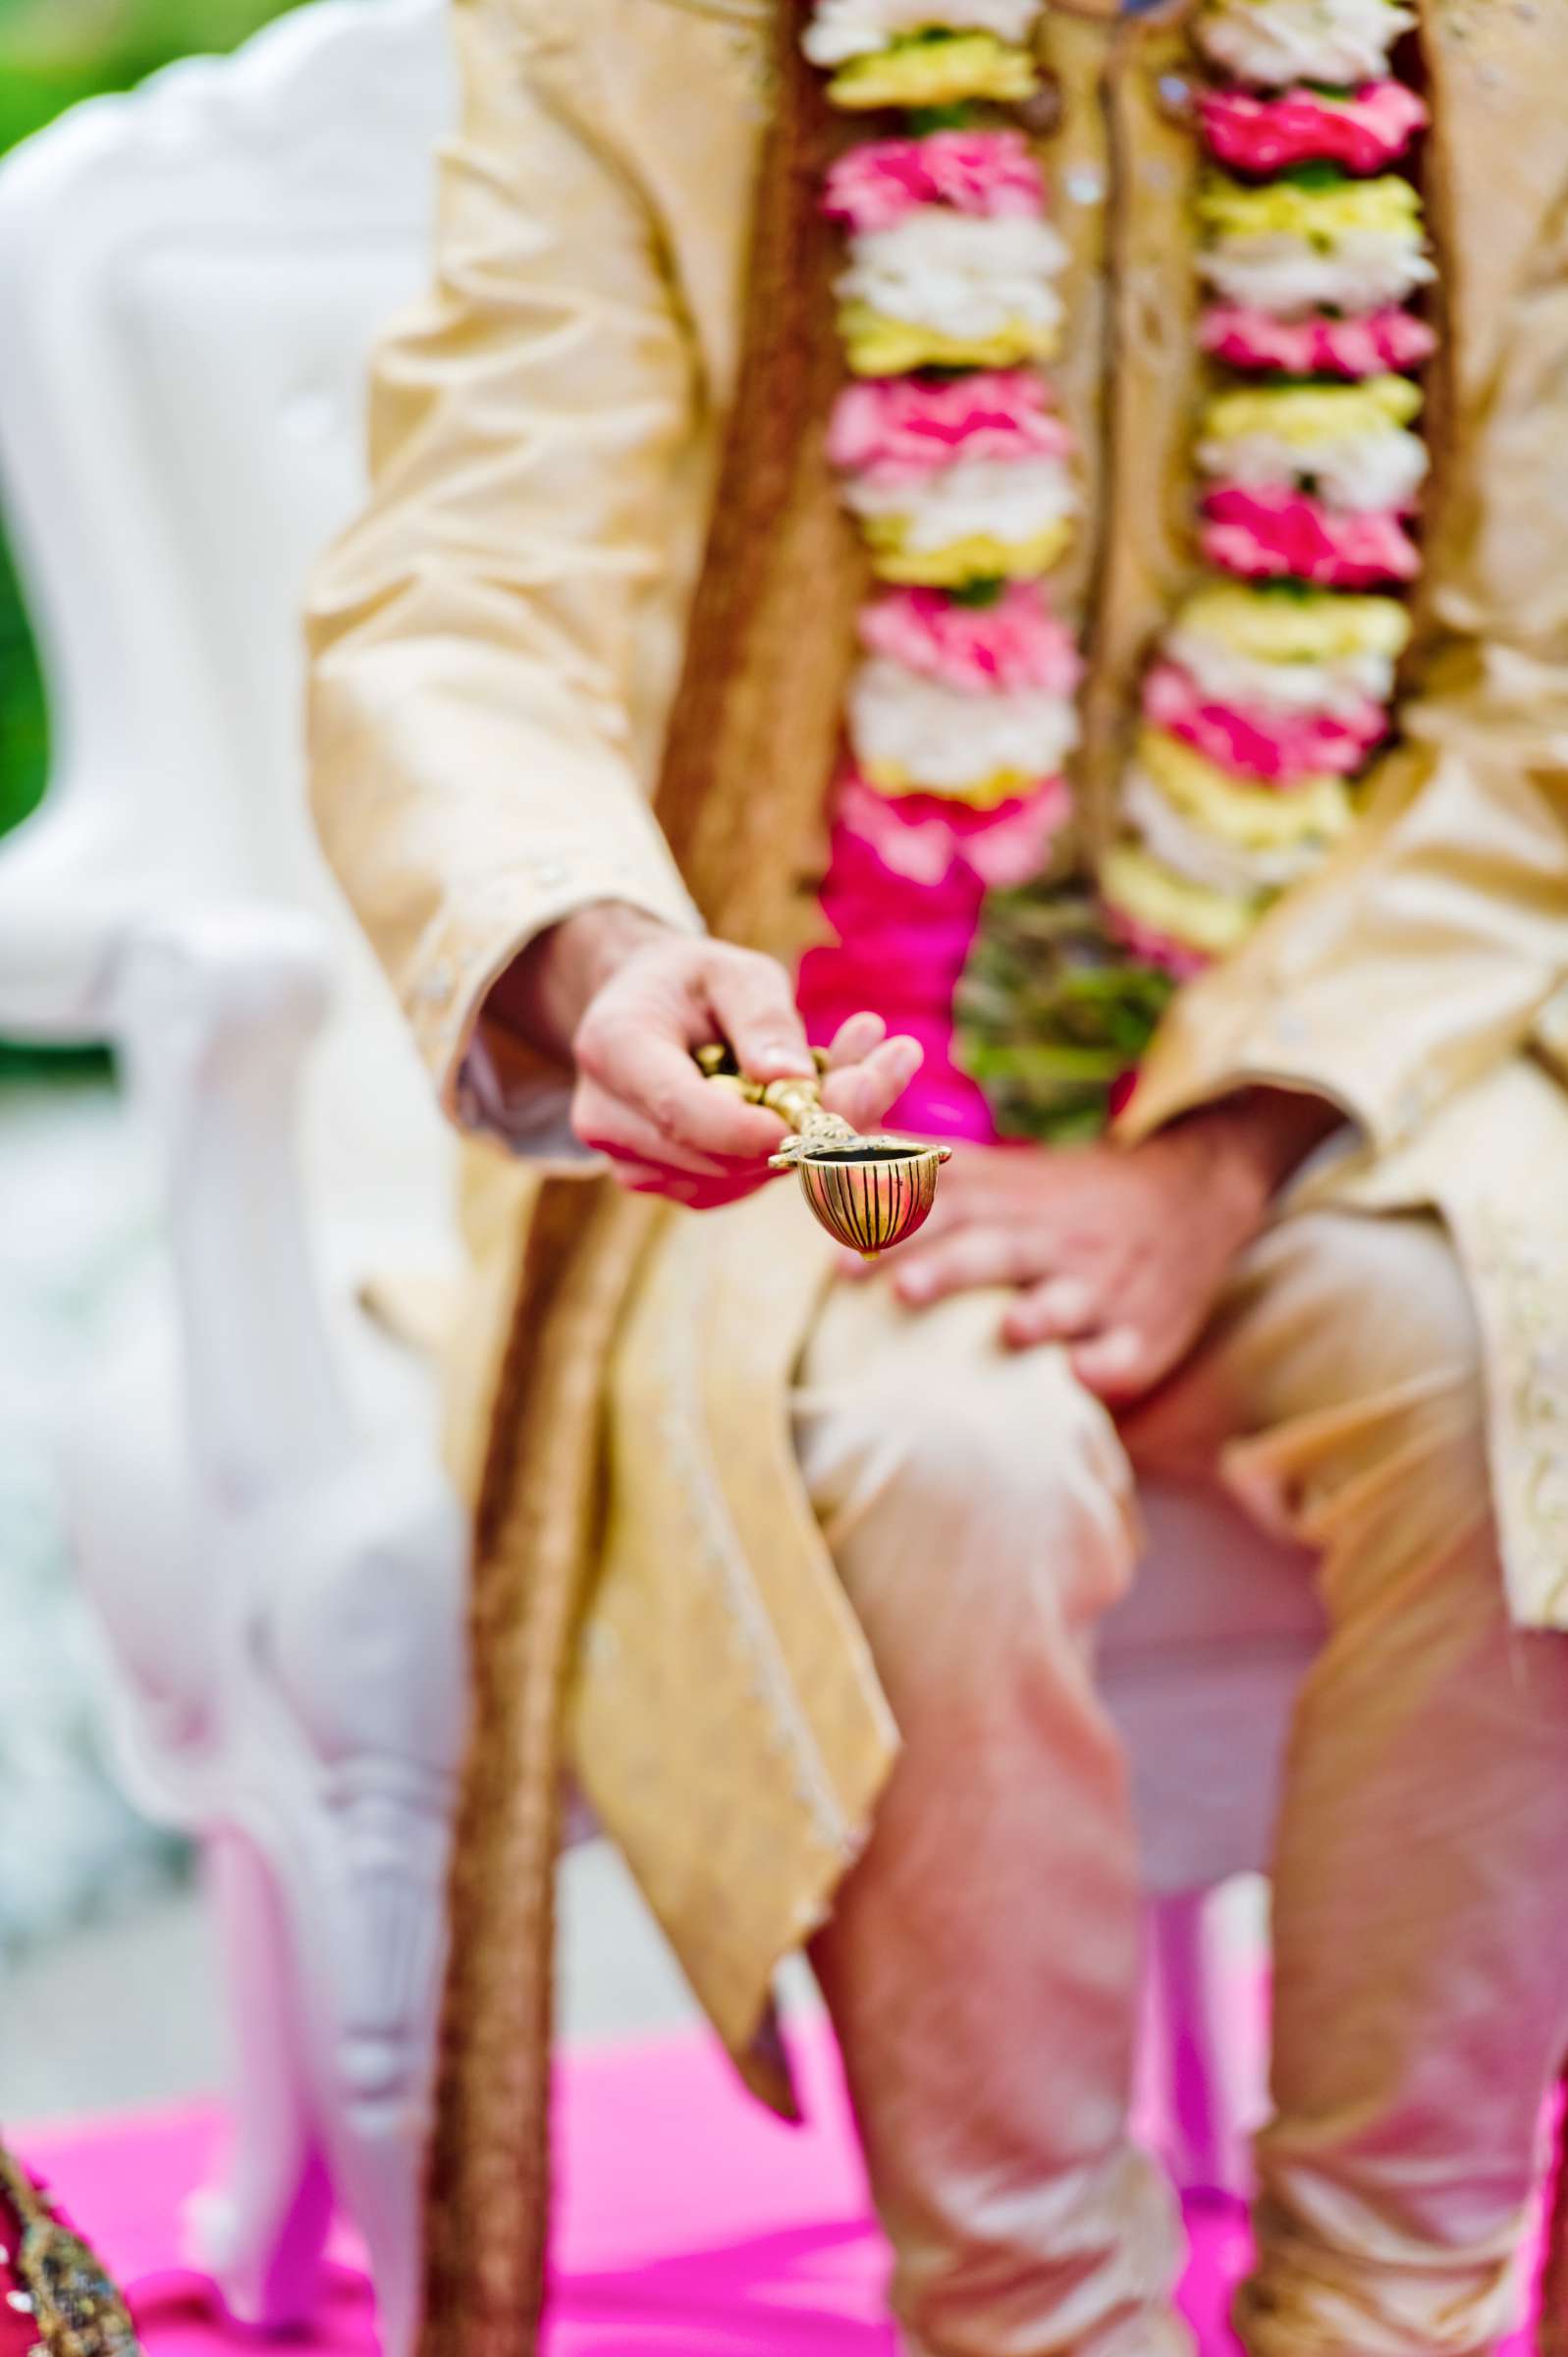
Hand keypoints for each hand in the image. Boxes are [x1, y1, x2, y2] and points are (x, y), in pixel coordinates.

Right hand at [496, 904, 921, 1206]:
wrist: (644, 1010)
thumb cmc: (692, 982)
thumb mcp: (733, 970)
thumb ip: (763, 1020)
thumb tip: (794, 1081)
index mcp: (614, 1048)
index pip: (679, 1110)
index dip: (752, 1128)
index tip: (824, 1120)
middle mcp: (609, 1118)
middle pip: (720, 1154)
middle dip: (816, 1124)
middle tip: (897, 1059)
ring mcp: (634, 1163)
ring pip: (740, 1177)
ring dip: (816, 1137)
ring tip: (874, 1063)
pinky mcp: (670, 1186)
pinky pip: (742, 1184)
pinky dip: (793, 1150)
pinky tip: (828, 1099)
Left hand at [864, 1092, 1339, 1401]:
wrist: (1194, 1191)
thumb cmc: (1067, 1198)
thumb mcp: (1003, 1173)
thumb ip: (923, 1171)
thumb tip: (822, 1153)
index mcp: (1012, 1201)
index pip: (946, 1208)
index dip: (896, 1227)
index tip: (841, 1252)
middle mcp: (1055, 1238)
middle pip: (996, 1248)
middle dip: (948, 1267)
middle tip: (898, 1289)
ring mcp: (1105, 1283)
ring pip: (1066, 1298)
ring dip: (1036, 1314)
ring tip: (1007, 1330)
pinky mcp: (1147, 1330)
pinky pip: (1127, 1351)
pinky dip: (1107, 1365)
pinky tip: (1083, 1378)